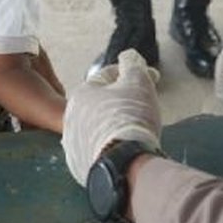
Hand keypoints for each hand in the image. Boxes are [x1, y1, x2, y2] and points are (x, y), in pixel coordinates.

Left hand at [61, 49, 160, 185]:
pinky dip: (114, 145)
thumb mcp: (137, 81)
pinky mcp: (82, 166)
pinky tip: (128, 147)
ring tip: (138, 128)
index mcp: (82, 93)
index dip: (132, 74)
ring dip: (118, 123)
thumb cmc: (130, 117)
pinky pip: (101, 149)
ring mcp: (75, 143)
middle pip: (104, 102)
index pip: (109, 76)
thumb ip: (133, 65)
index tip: (150, 79)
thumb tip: (129, 57)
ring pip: (101, 126)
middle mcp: (72, 117)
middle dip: (124, 100)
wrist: (125, 165)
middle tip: (146, 105)